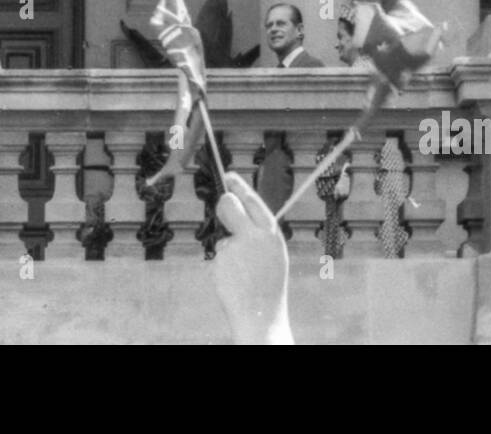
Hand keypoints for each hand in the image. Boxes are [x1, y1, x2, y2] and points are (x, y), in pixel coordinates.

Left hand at [213, 172, 292, 344]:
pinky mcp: (219, 261)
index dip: (240, 185)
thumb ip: (255, 231)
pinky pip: (219, 257)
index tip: (229, 175)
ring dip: (229, 251)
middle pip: (229, 206)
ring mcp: (234, 248)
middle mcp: (252, 236)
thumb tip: (234, 206)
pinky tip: (234, 281)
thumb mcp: (271, 252)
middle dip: (224, 203)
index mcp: (270, 233)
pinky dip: (224, 267)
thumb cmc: (268, 282)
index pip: (252, 200)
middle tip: (223, 203)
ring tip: (243, 273)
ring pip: (224, 238)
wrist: (261, 315)